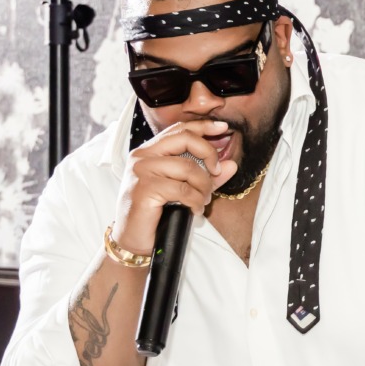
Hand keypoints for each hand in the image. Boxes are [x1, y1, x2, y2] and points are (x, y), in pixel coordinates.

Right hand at [113, 119, 237, 255]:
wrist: (133, 239)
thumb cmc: (156, 213)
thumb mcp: (185, 189)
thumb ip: (207, 176)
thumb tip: (231, 165)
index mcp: (149, 151)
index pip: (179, 129)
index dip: (203, 126)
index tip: (223, 128)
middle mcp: (142, 156)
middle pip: (185, 139)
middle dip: (209, 154)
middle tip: (215, 172)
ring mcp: (141, 171)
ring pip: (188, 167)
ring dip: (203, 186)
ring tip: (202, 200)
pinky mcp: (145, 189)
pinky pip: (183, 190)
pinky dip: (195, 201)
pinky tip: (194, 210)